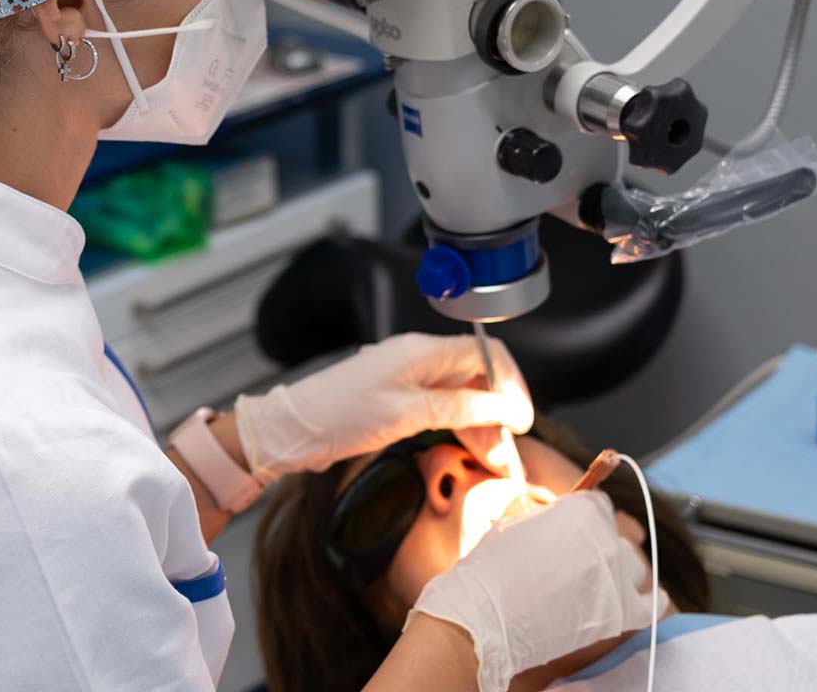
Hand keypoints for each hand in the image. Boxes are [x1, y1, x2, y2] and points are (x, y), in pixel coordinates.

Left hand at [233, 332, 531, 484]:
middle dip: (499, 414)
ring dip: (482, 427)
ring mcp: (409, 380)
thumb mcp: (406, 414)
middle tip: (511, 455)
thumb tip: (503, 406)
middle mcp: (419, 360)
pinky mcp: (399, 400)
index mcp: (422, 351)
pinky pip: (442, 410)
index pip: (486, 355)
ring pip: (461, 398)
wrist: (293, 429)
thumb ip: (457, 408)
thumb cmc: (340, 416)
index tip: (523, 420)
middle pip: (476, 379)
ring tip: (497, 464)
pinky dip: (459, 429)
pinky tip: (471, 452)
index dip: (511, 385)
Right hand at [407, 491, 665, 691]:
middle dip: (602, 544)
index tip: (578, 529)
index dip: (587, 517)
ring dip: (621, 572)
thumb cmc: (494, 566)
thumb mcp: (519, 523)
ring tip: (600, 585)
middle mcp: (608, 539)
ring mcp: (618, 578)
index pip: (601, 504)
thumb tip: (565, 522)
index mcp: (583, 509)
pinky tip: (647, 600)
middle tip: (578, 561)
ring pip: (636, 568)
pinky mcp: (624, 615)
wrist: (487, 616)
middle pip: (619, 536)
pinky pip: (654, 603)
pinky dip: (651, 601)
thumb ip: (552, 517)